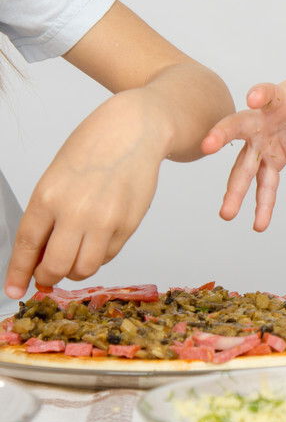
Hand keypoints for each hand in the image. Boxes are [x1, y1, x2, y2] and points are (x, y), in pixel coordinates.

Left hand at [4, 93, 162, 299]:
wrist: (134, 131)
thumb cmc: (92, 149)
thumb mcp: (56, 178)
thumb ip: (48, 216)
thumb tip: (43, 255)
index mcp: (49, 197)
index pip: (28, 247)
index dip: (19, 274)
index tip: (16, 290)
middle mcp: (77, 212)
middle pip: (57, 267)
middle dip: (48, 277)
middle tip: (48, 275)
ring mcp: (106, 220)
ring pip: (85, 268)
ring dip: (76, 269)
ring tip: (76, 256)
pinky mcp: (130, 223)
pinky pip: (108, 254)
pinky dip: (99, 254)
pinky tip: (97, 237)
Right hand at [201, 69, 285, 231]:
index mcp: (280, 98)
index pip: (269, 92)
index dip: (261, 93)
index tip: (253, 97)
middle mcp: (263, 120)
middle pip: (239, 126)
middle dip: (223, 135)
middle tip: (207, 145)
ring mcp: (264, 141)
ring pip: (246, 165)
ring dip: (237, 189)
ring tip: (226, 214)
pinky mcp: (272, 158)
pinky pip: (266, 183)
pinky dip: (264, 203)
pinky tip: (260, 224)